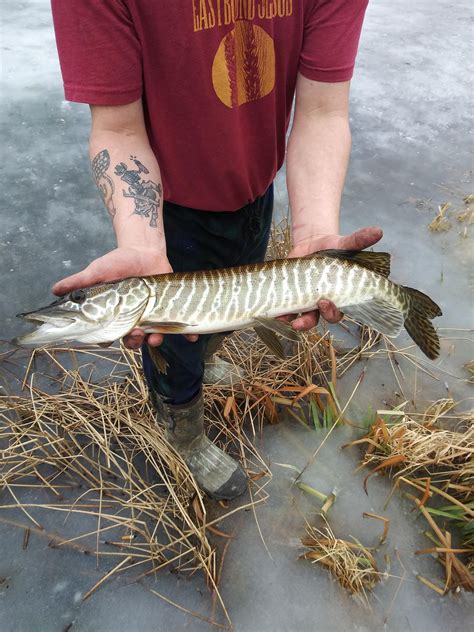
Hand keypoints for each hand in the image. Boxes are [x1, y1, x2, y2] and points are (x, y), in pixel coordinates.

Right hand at [52, 247, 198, 348]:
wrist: (144, 250)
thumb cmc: (118, 262)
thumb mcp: (98, 271)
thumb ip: (79, 281)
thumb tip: (55, 290)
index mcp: (114, 315)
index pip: (110, 334)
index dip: (111, 339)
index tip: (112, 338)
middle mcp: (133, 319)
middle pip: (133, 340)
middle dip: (135, 342)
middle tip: (137, 335)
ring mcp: (152, 316)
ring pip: (154, 336)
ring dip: (156, 341)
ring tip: (158, 337)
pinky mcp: (169, 310)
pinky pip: (179, 326)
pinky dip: (187, 335)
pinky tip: (193, 338)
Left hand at [279, 226, 382, 330]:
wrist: (312, 243)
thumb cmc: (332, 247)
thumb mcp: (343, 243)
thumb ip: (358, 241)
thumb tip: (378, 231)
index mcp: (338, 295)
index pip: (338, 311)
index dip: (332, 311)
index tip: (324, 302)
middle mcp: (322, 302)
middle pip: (319, 319)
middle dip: (311, 321)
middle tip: (304, 316)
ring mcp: (306, 301)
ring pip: (302, 318)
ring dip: (295, 322)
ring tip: (287, 320)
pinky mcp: (291, 296)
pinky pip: (287, 310)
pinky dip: (281, 313)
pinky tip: (276, 313)